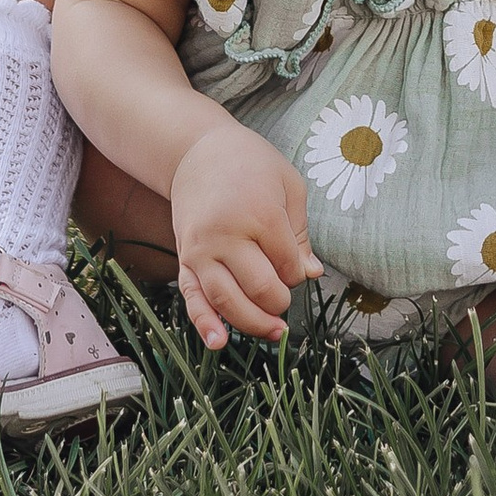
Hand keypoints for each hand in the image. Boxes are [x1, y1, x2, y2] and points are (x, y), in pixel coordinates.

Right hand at [171, 122, 320, 350]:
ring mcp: (201, 249)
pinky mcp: (184, 259)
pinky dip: (205, 324)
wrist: (198, 151)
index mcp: (259, 213)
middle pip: (260, 288)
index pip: (287, 265)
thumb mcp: (288, 186)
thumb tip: (311, 274)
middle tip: (284, 299)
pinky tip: (219, 343)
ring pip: (228, 301)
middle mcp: (226, 234)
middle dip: (278, 302)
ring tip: (273, 332)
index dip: (297, 274)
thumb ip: (299, 233)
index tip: (295, 265)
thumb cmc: (252, 165)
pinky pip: (192, 297)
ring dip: (253, 323)